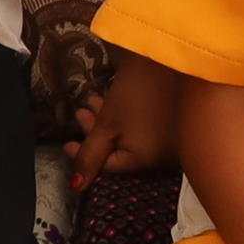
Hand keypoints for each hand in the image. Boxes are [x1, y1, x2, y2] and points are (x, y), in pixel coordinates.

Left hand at [71, 52, 180, 181]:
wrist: (170, 57)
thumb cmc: (136, 93)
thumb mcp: (107, 124)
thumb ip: (91, 155)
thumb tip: (77, 186)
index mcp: (149, 163)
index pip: (110, 167)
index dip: (84, 155)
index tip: (67, 143)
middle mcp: (166, 159)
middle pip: (122, 153)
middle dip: (96, 134)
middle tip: (80, 114)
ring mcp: (174, 142)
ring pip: (133, 139)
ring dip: (109, 124)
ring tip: (92, 102)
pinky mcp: (176, 125)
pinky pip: (147, 131)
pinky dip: (127, 120)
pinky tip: (113, 101)